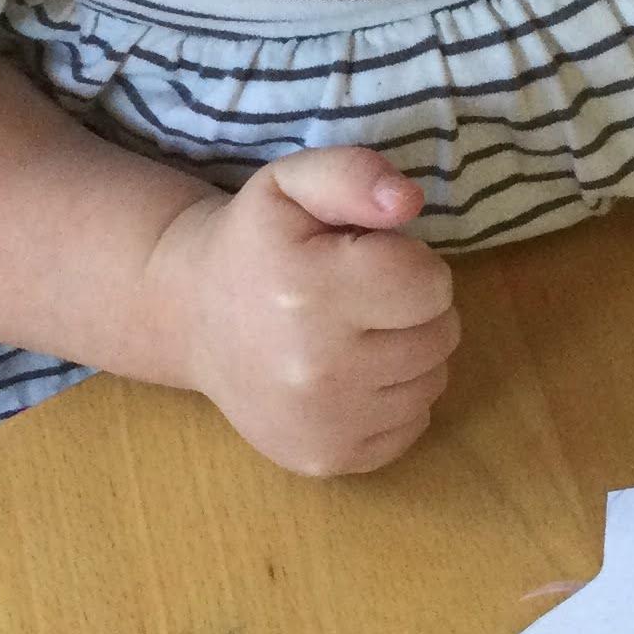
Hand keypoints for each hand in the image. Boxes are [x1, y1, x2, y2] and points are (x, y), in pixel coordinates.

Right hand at [143, 147, 458, 475]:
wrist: (192, 318)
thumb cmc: (256, 244)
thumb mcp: (292, 184)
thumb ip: (353, 174)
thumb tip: (408, 201)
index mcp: (309, 292)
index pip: (432, 283)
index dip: (408, 263)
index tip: (365, 260)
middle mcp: (316, 369)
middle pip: (440, 334)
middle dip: (412, 308)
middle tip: (360, 298)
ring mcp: (323, 424)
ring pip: (433, 381)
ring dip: (407, 353)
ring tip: (353, 334)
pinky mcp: (329, 459)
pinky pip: (413, 424)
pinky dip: (393, 398)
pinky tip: (348, 376)